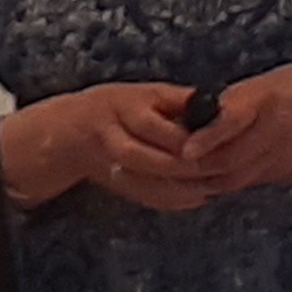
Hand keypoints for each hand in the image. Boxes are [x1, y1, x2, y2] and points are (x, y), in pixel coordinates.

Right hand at [1, 83, 230, 213]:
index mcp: (122, 107)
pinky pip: (147, 197)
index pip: (157, 127)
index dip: (189, 139)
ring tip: (213, 185)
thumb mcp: (148, 92)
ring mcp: (111, 164)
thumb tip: (219, 105)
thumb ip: (181, 99)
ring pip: (147, 184)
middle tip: (220, 169)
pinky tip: (200, 195)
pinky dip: (175, 200)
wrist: (70, 132)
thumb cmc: (119, 106)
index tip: (220, 142)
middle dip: (186, 168)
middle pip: (150, 159)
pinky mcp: (117, 186)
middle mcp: (113, 137)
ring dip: (183, 188)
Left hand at [177, 64, 291, 200]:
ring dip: (206, 179)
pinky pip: (247, 181)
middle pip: (230, 157)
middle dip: (198, 165)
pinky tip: (204, 182)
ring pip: (237, 175)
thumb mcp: (271, 80)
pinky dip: (224, 183)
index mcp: (270, 99)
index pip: (233, 118)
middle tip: (166, 165)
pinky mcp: (283, 170)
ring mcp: (280, 154)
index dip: (208, 135)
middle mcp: (274, 130)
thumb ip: (235, 100)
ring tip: (177, 177)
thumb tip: (195, 112)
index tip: (184, 148)